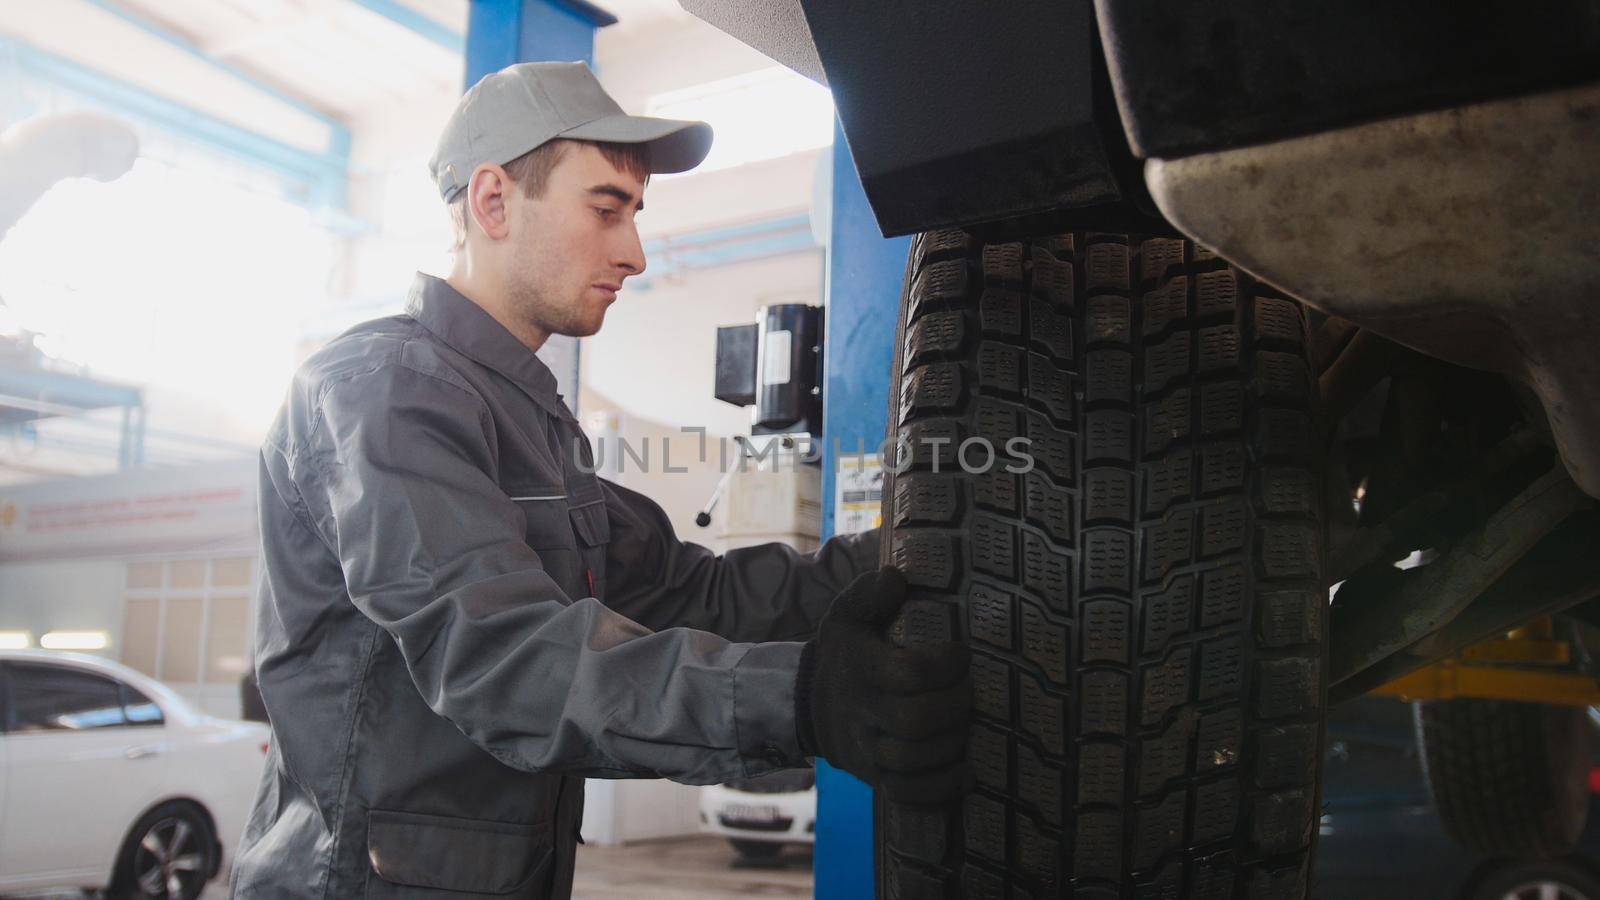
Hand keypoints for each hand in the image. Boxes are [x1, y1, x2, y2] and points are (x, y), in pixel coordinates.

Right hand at [794, 566, 970, 803]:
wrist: (810, 705)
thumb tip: (895, 578)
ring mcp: (868, 749)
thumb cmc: (845, 653)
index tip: (960, 653)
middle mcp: (862, 712)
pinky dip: (941, 787)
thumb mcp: (847, 615)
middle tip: (969, 690)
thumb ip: (870, 593)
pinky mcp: (876, 778)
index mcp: (859, 667)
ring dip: (951, 744)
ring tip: (967, 725)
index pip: (907, 673)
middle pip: (914, 720)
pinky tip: (966, 773)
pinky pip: (908, 794)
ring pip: (913, 759)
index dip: (943, 665)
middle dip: (954, 705)